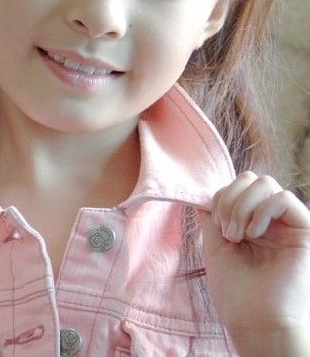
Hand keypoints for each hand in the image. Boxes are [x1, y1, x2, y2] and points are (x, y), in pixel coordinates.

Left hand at [197, 171, 309, 338]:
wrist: (254, 322)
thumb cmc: (235, 291)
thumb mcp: (215, 245)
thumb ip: (211, 216)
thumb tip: (200, 192)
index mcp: (251, 221)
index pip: (237, 185)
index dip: (220, 196)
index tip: (215, 224)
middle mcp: (271, 220)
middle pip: (251, 178)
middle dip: (230, 198)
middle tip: (226, 230)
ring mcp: (287, 224)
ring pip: (266, 183)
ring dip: (243, 205)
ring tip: (237, 235)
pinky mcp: (303, 232)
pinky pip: (284, 199)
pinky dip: (262, 211)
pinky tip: (254, 234)